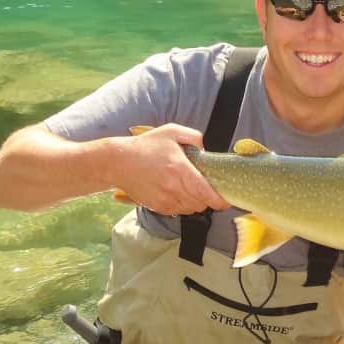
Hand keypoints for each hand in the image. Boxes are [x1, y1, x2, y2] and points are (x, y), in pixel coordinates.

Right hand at [112, 123, 229, 214]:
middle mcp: (174, 188)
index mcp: (181, 170)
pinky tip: (178, 193)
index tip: (225, 200)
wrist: (118, 162)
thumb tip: (206, 148)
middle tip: (207, 189)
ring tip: (191, 190)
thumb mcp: (171, 132)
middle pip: (202, 204)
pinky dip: (183, 206)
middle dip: (208, 199)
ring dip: (196, 203)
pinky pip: (178, 212)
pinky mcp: (157, 207)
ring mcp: (165, 199)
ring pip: (191, 210)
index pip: (206, 193)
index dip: (220, 201)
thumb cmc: (146, 146)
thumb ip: (194, 137)